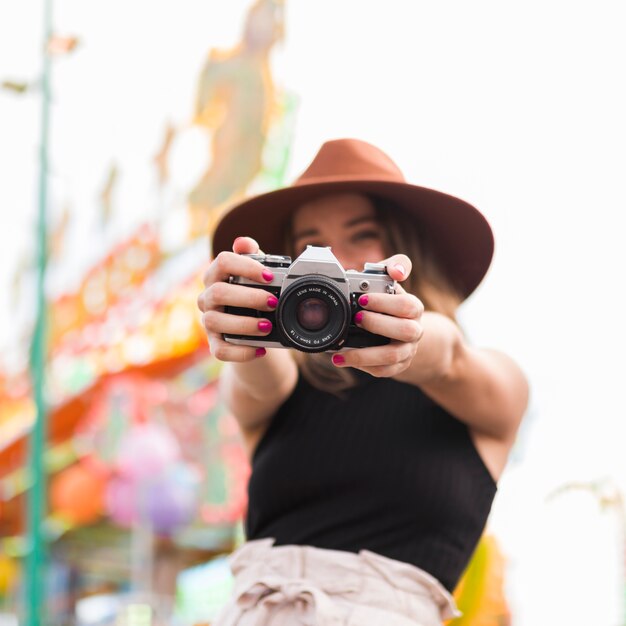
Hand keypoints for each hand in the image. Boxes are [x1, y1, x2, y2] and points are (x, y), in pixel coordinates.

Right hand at [197, 237, 276, 361]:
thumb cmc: (253, 293)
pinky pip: (220, 350)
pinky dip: (240, 352)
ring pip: (215, 321)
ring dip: (244, 324)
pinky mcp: (215, 342)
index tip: (270, 276)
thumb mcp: (256, 273)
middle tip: (273, 302)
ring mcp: (209, 320)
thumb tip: (243, 242)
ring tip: (268, 326)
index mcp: (217, 275)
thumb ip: (252, 256)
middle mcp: (208, 297)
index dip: (247, 267)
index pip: (224, 261)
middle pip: (218, 292)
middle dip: (248, 297)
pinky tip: (260, 349)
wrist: (254, 326)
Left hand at [331, 254, 423, 377]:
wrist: (404, 332)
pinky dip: (364, 366)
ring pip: (392, 356)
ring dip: (365, 354)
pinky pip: (383, 371)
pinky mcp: (398, 366)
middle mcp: (414, 330)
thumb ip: (392, 267)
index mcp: (413, 308)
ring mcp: (407, 350)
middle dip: (378, 324)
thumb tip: (397, 270)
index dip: (385, 302)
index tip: (362, 299)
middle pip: (405, 330)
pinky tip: (346, 360)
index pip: (407, 305)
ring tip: (342, 352)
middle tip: (356, 318)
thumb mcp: (392, 282)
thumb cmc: (391, 302)